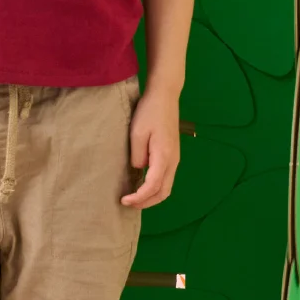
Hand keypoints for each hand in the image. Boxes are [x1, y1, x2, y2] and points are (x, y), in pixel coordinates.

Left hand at [121, 81, 180, 208]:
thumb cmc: (149, 112)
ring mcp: (175, 158)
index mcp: (164, 157)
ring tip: (134, 197)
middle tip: (128, 203)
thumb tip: (138, 169)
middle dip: (146, 202)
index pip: (152, 187)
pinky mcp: (173, 154)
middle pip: (163, 192)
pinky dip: (155, 187)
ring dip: (151, 196)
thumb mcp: (137, 133)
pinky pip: (166, 178)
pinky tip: (142, 184)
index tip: (124, 200)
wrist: (165, 96)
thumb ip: (137, 156)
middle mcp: (173, 161)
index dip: (138, 198)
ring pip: (166, 187)